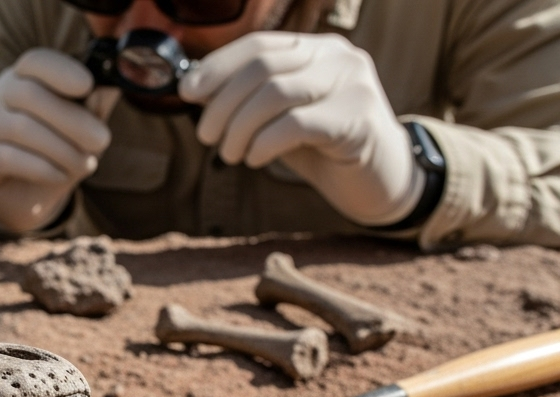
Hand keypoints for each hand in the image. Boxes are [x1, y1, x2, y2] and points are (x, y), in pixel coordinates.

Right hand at [0, 49, 115, 233]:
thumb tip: (110, 87)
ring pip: (20, 128)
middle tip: (101, 141)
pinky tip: (60, 176)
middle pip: (28, 95)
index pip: (34, 61)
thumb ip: (92, 108)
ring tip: (85, 164)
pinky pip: (8, 157)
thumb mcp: (76, 131)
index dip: (61, 70)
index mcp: (19, 79)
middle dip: (72, 119)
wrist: (18, 199)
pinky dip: (41, 167)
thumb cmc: (50, 155)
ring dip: (61, 148)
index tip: (87, 85)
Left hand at [179, 32, 422, 226]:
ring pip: (276, 92)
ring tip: (230, 154)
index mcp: (317, 49)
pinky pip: (297, 124)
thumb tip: (193, 89)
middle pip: (263, 68)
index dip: (217, 67)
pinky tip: (255, 159)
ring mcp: (352, 84)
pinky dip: (265, 142)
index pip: (259, 45)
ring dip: (240, 127)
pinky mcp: (358, 119)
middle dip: (222, 104)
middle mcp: (338, 57)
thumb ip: (246, 100)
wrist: (379, 181)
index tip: (187, 93)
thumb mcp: (278, 118)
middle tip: (205, 136)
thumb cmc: (322, 148)